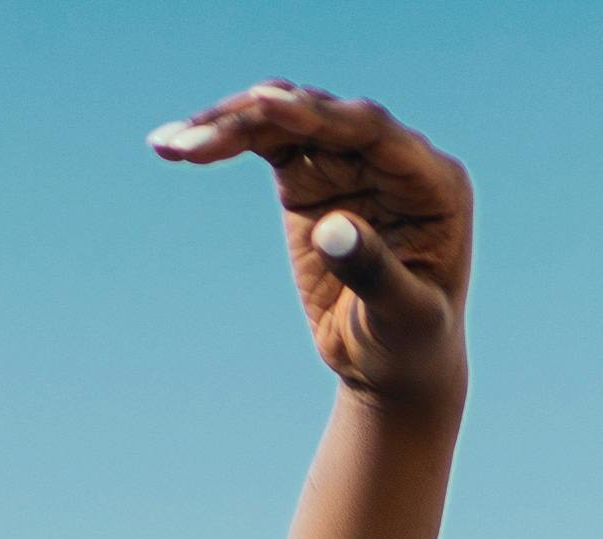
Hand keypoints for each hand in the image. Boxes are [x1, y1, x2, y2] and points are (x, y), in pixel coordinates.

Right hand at [151, 83, 472, 406]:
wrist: (393, 369)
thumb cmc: (411, 348)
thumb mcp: (404, 319)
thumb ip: (376, 273)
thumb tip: (334, 230)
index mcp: (431, 182)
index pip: (371, 130)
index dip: (317, 116)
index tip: (265, 105)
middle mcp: (391, 158)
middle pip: (317, 116)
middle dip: (253, 121)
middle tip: (196, 142)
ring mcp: (347, 160)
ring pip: (282, 119)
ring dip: (224, 126)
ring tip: (171, 145)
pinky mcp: (309, 173)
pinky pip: (261, 139)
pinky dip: (219, 142)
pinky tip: (175, 147)